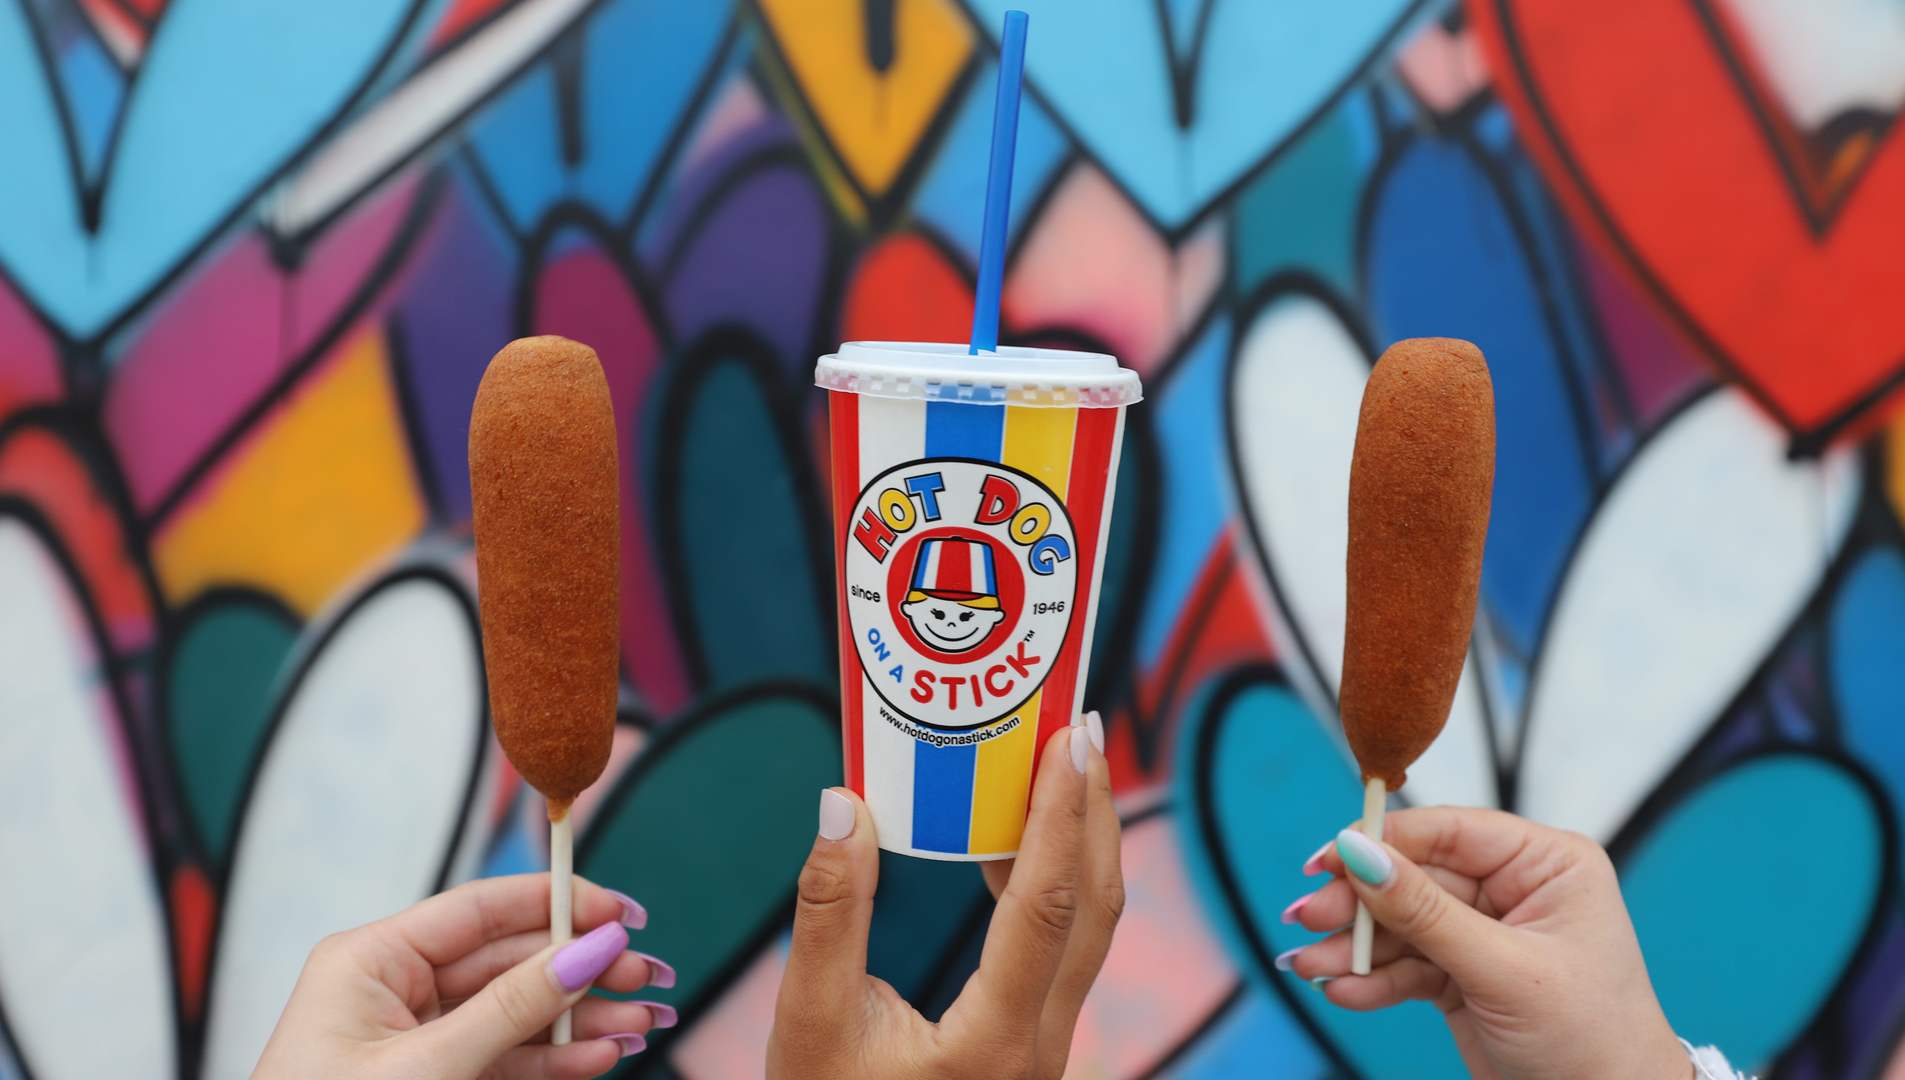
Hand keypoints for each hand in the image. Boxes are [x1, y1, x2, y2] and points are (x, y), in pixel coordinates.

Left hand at [252, 873, 674, 1079]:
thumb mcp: (426, 1068)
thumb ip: (511, 1009)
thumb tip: (590, 949)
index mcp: (369, 961)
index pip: (478, 910)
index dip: (555, 903)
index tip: (620, 912)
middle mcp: (394, 990)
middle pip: (510, 961)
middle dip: (584, 969)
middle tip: (650, 974)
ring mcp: (417, 1039)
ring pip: (518, 1013)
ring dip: (584, 1019)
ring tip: (645, 1022)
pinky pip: (508, 1058)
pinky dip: (557, 1058)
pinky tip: (603, 1054)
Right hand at [768, 717, 1121, 1079]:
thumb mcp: (808, 1023)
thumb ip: (829, 914)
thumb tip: (841, 805)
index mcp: (994, 1043)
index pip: (1050, 905)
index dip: (1062, 814)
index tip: (1070, 739)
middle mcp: (1040, 1045)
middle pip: (1096, 907)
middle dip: (1093, 810)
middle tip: (1081, 727)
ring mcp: (1045, 1046)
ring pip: (1090, 929)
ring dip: (1081, 841)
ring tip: (1057, 767)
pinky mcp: (1032, 1041)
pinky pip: (1065, 947)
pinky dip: (1054, 881)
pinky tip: (1011, 846)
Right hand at [1287, 806, 1692, 1079]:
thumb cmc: (1593, 1038)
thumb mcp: (1504, 970)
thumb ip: (1426, 912)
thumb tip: (1359, 852)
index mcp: (1546, 864)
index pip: (1450, 832)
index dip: (1384, 840)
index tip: (1328, 860)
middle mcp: (1513, 889)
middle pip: (1414, 878)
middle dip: (1359, 904)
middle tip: (1308, 918)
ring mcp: (1484, 933)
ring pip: (1401, 924)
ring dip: (1354, 948)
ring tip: (1309, 966)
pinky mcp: (1462, 975)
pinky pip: (1405, 965)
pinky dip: (1372, 980)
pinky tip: (1343, 990)